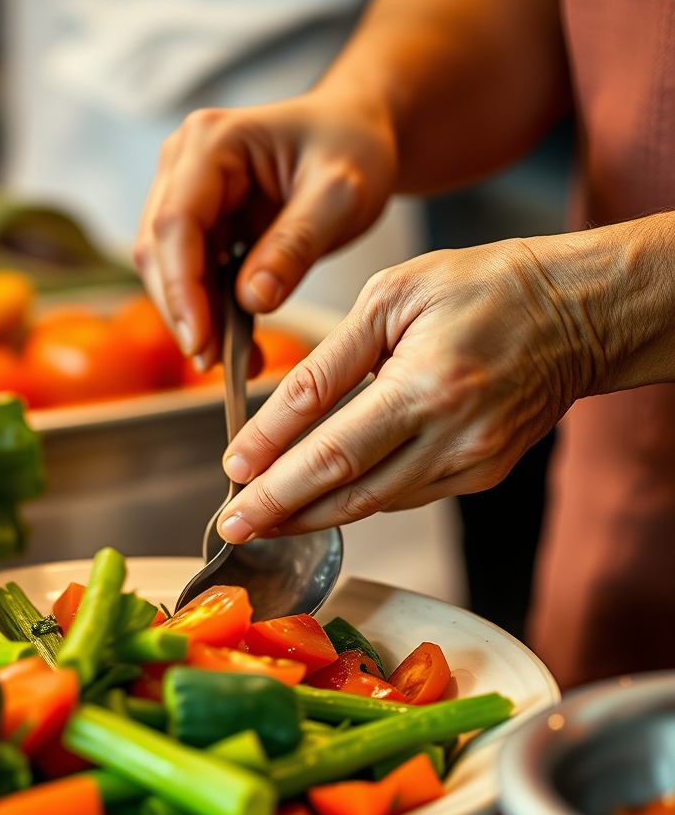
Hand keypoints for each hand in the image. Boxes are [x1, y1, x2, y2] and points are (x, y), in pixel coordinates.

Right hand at [133, 90, 396, 369]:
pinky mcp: (196, 223)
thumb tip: (253, 300)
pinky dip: (209, 313)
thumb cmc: (352, 148)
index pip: (176, 224)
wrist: (355, 134)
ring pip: (166, 270)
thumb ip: (297, 245)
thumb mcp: (341, 194)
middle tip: (217, 364)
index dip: (182, 290)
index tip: (202, 343)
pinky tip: (239, 342)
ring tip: (237, 361)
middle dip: (184, 313)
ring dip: (194, 319)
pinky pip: (188, 276)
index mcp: (211, 141)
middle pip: (158, 251)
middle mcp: (183, 164)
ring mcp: (183, 193)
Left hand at [215, 237, 596, 541]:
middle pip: (345, 489)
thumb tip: (274, 414)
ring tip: (264, 519)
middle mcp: (452, 437)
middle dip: (279, 512)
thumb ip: (331, 360)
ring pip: (372, 504)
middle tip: (232, 526)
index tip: (232, 477)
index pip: (327, 441)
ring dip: (312, 515)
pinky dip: (357, 499)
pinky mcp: (482, 475)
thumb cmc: (485, 287)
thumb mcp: (393, 297)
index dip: (272, 463)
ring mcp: (471, 463)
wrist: (582, 312)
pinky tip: (322, 499)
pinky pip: (403, 497)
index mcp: (426, 385)